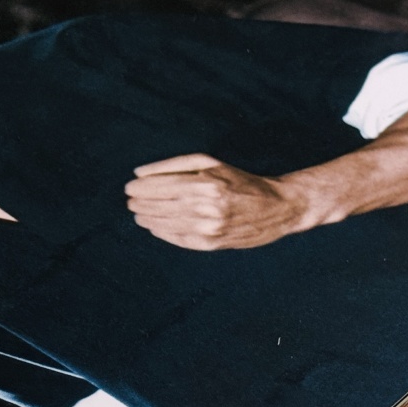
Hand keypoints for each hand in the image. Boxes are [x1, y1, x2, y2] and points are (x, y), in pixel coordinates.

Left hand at [124, 153, 319, 250]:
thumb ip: (173, 165)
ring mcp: (207, 228)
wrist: (277, 207)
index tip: (130, 188)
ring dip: (145, 218)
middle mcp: (205, 207)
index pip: (158, 187)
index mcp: (205, 183)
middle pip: (157, 206)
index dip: (139, 189)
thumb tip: (139, 173)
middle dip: (139, 203)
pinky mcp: (210, 244)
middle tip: (131, 201)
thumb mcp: (209, 162)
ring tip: (138, 213)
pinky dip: (161, 232)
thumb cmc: (239, 180)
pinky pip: (176, 238)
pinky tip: (154, 225)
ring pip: (162, 224)